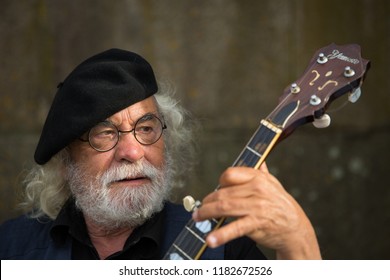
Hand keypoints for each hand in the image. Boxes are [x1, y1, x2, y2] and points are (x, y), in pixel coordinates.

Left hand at [192, 163, 320, 258]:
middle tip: (199, 209)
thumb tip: (260, 161)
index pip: (230, 174)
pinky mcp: (256, 224)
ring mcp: (256, 207)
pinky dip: (221, 234)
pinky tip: (211, 239)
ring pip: (224, 207)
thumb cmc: (280, 205)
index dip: (219, 183)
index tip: (215, 192)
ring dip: (207, 213)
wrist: (295, 227)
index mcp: (258, 178)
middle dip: (207, 202)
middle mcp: (256, 190)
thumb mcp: (273, 185)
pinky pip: (235, 228)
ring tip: (198, 218)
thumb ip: (262, 173)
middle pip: (223, 193)